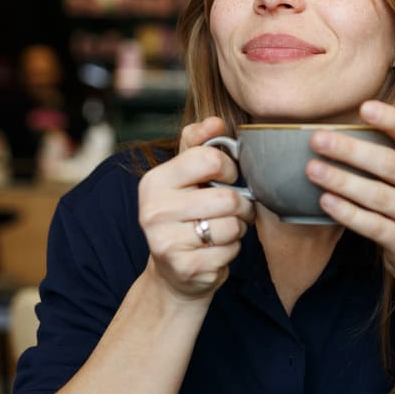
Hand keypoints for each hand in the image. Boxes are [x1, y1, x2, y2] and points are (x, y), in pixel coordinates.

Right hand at [137, 117, 255, 300]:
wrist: (172, 271)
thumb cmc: (185, 216)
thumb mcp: (185, 176)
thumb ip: (198, 145)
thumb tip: (215, 122)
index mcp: (154, 181)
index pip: (209, 159)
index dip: (229, 168)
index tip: (228, 178)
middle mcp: (154, 210)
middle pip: (227, 198)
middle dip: (241, 205)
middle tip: (234, 210)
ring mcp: (166, 242)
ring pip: (232, 226)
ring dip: (238, 228)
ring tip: (223, 229)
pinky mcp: (186, 268)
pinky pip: (230, 251)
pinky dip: (232, 250)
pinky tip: (216, 250)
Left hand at [307, 83, 394, 284]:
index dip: (392, 121)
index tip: (364, 107)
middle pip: (391, 165)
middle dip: (352, 151)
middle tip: (317, 138)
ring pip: (379, 197)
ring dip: (343, 182)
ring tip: (312, 169)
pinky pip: (374, 227)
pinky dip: (349, 214)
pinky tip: (325, 202)